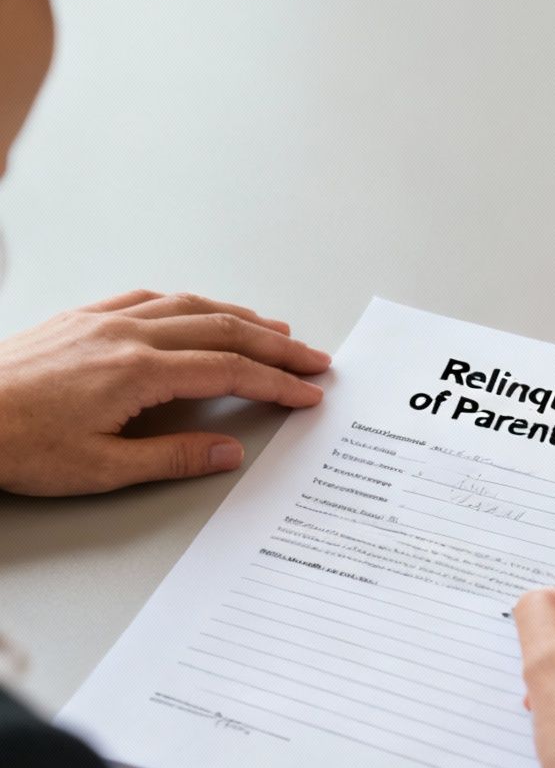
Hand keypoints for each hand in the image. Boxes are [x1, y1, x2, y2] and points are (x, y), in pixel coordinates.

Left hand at [0, 291, 328, 495]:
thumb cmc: (16, 445)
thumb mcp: (100, 469)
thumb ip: (172, 458)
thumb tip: (228, 452)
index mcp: (136, 372)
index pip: (228, 370)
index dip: (276, 381)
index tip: (307, 391)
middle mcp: (125, 336)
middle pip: (221, 330)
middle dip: (275, 345)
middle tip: (312, 358)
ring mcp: (100, 321)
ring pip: (188, 306)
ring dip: (238, 316)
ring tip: (272, 329)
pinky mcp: (77, 319)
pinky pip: (146, 298)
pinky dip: (187, 303)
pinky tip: (197, 310)